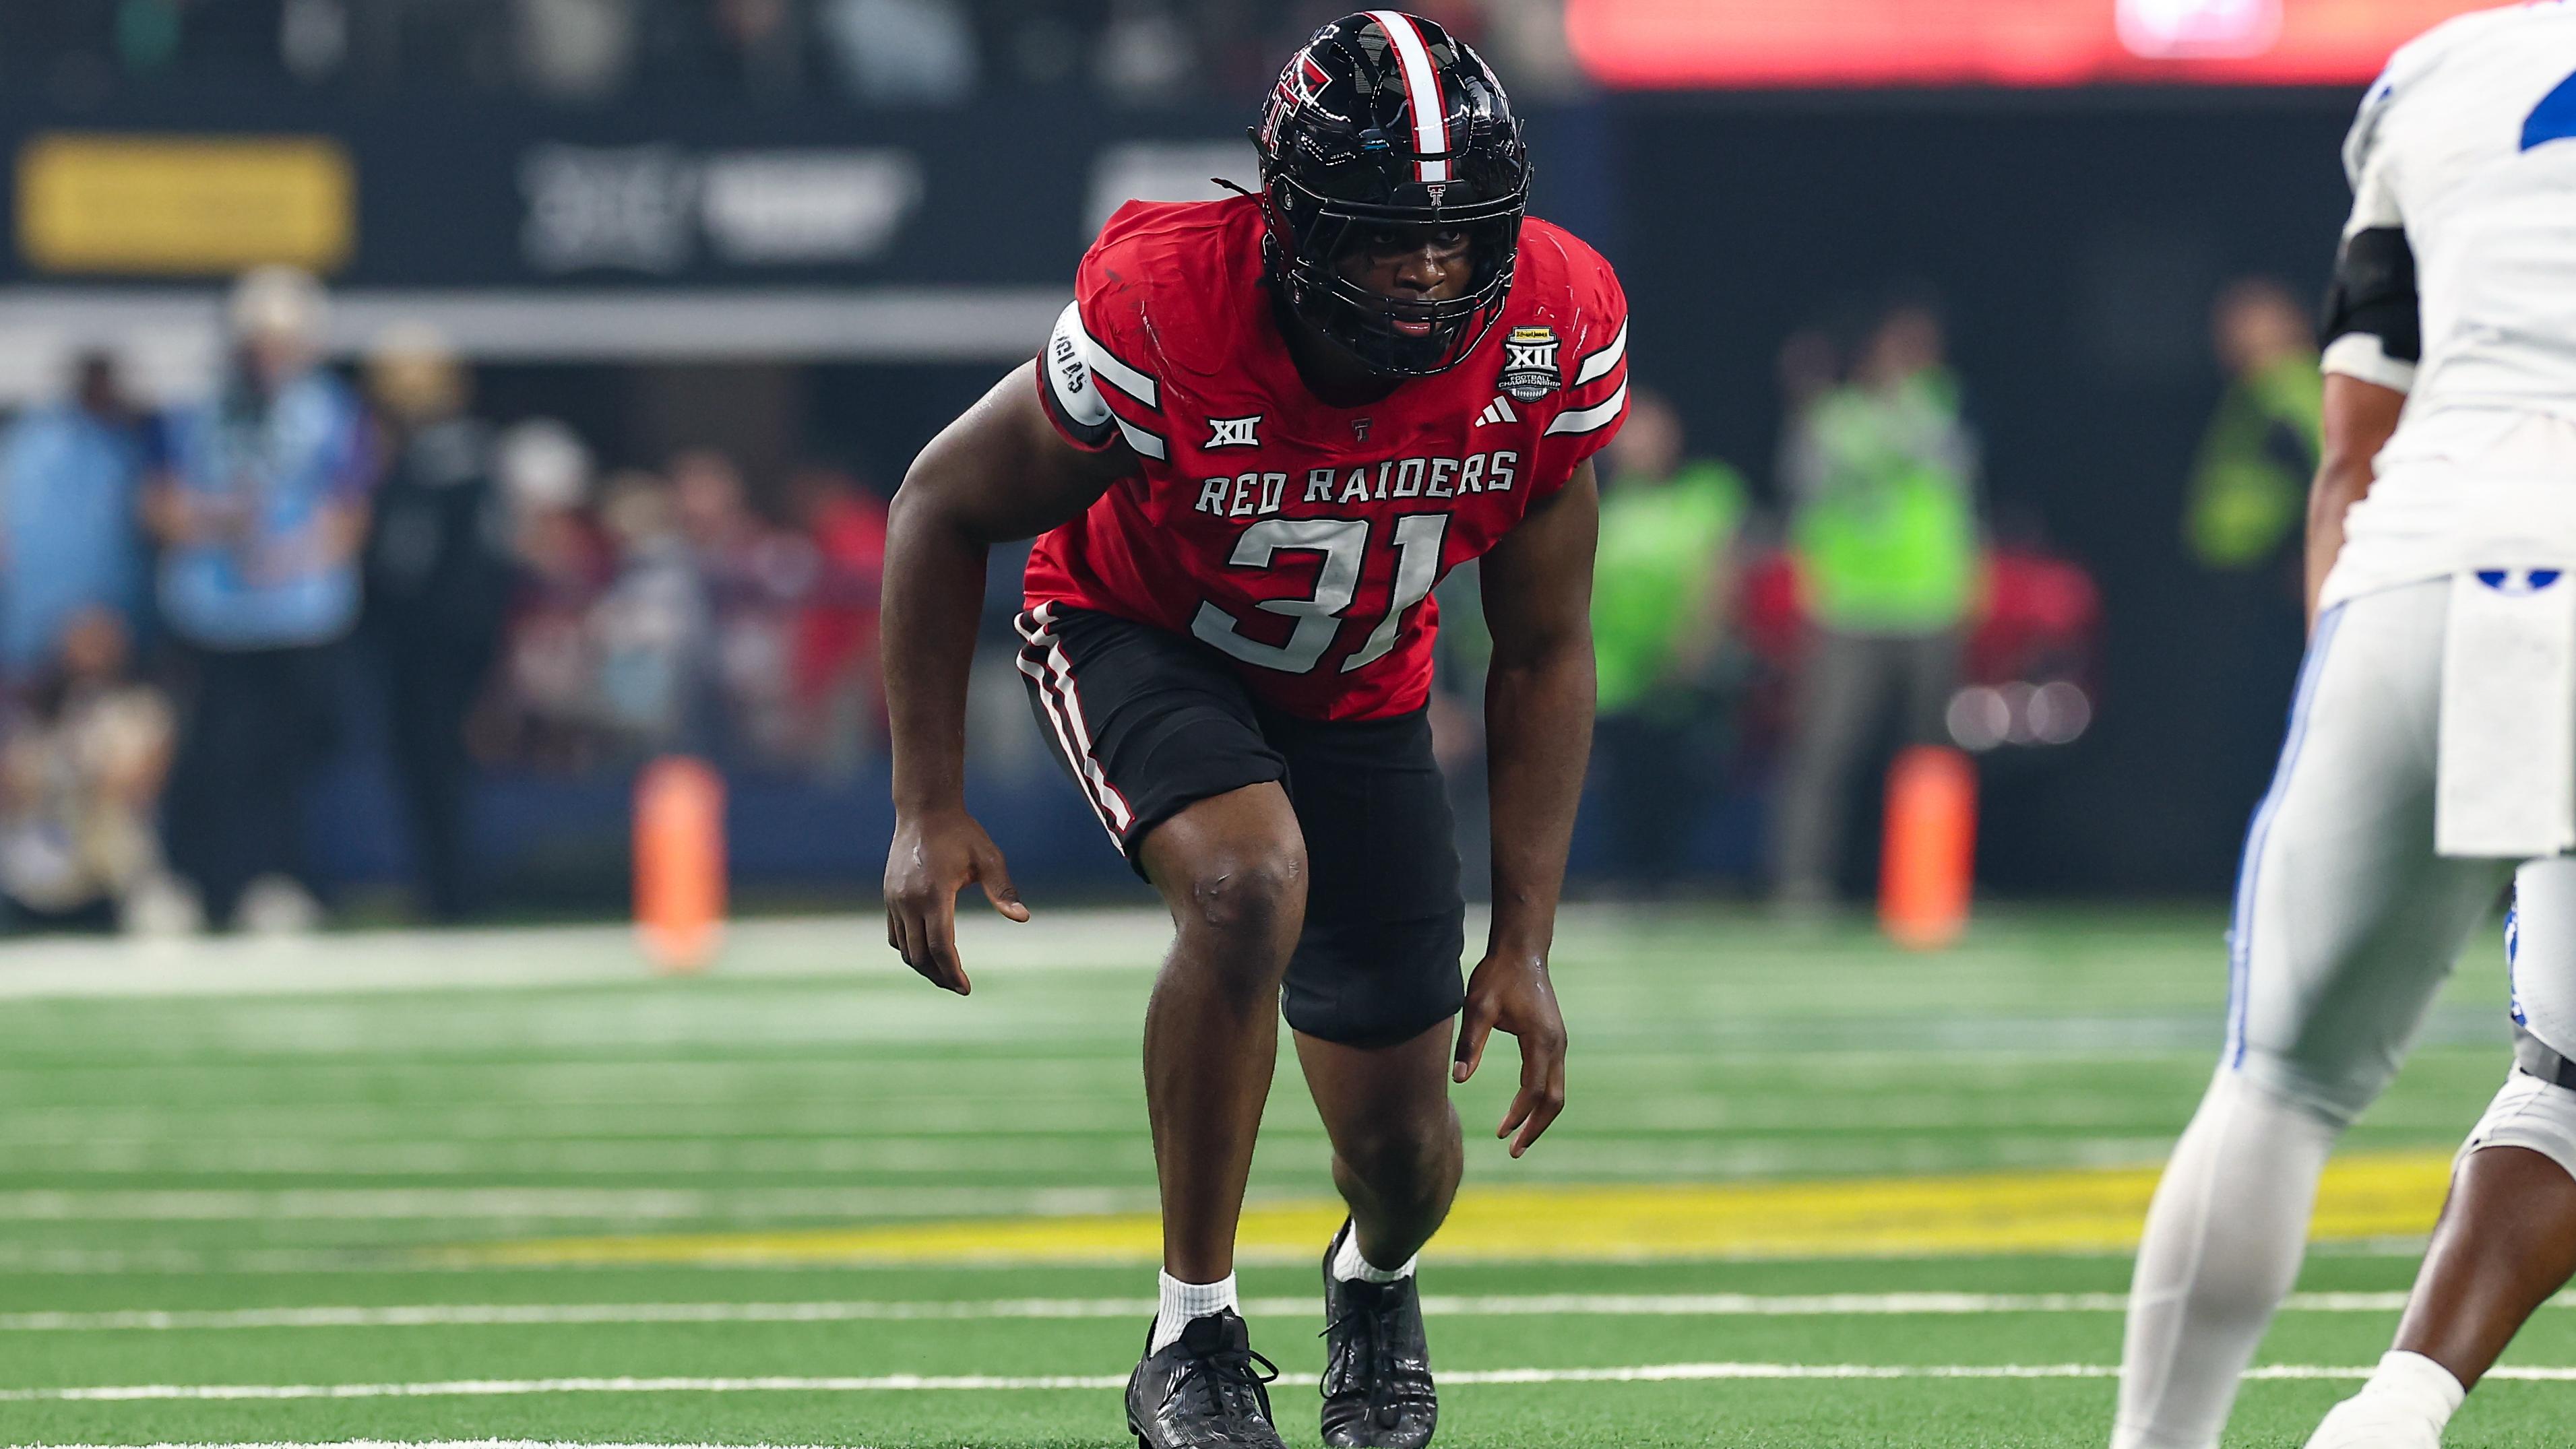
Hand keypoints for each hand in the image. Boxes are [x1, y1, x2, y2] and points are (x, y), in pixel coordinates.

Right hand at [882, 806, 1027, 994]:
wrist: (924, 810)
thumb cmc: (962, 833)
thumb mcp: (988, 858)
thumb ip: (1004, 890)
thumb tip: (1023, 918)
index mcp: (934, 893)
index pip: (940, 946)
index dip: (952, 972)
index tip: (966, 989)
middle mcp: (909, 900)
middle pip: (919, 955)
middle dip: (939, 976)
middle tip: (959, 987)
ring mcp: (894, 899)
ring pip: (904, 949)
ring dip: (924, 966)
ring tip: (946, 976)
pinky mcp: (889, 897)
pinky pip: (895, 935)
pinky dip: (909, 950)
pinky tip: (927, 955)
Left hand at [1450, 953, 1567, 1157]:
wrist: (1522, 951)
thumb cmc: (1497, 976)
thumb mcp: (1477, 1007)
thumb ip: (1470, 1043)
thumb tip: (1458, 1079)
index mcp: (1541, 1039)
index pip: (1533, 1089)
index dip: (1518, 1114)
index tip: (1499, 1132)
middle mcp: (1557, 1045)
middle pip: (1554, 1100)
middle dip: (1535, 1128)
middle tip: (1513, 1151)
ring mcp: (1559, 1044)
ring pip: (1557, 1092)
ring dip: (1540, 1118)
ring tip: (1518, 1140)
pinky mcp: (1555, 1041)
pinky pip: (1553, 1080)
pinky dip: (1541, 1102)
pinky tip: (1523, 1112)